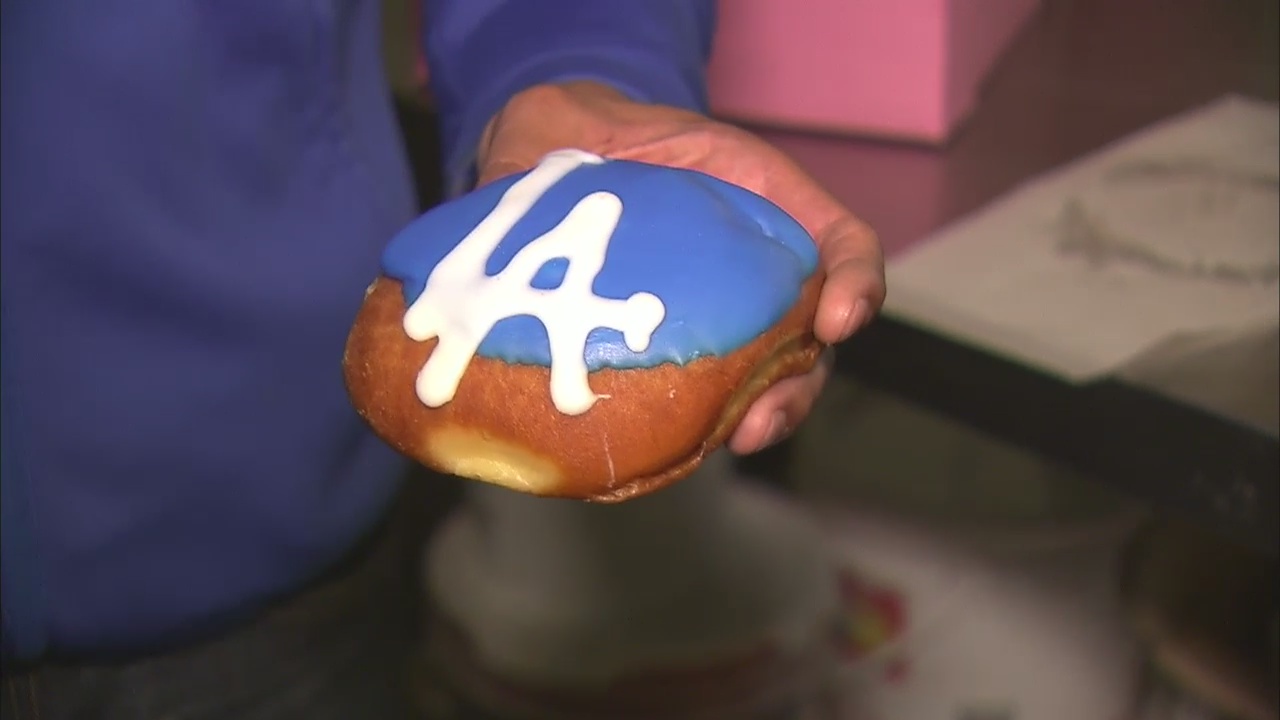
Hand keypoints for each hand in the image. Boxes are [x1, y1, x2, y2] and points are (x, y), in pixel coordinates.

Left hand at [475, 81, 884, 453]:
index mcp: (756, 203)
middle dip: (798, 385)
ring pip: (764, 380)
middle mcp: (750, 268)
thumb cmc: (578, 144)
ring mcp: (718, 319)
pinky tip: (668, 454)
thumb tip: (492, 202)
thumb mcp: (568, 122)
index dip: (855, 282)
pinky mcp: (675, 360)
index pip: (839, 241)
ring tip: (733, 442)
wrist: (553, 178)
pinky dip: (693, 433)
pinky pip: (700, 403)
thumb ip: (543, 153)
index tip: (837, 319)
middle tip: (764, 418)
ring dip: (760, 418)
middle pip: (809, 336)